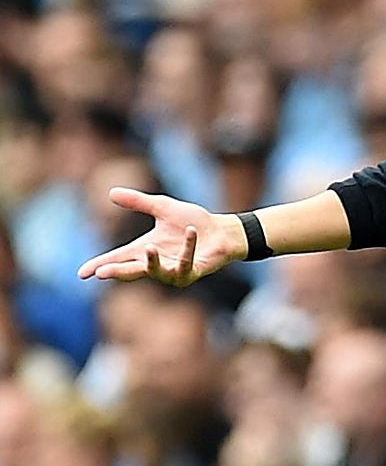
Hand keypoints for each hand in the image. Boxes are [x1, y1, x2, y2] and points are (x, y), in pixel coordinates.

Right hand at [77, 188, 245, 286]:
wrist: (221, 231)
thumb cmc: (192, 222)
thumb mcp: (162, 207)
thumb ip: (139, 202)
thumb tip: (111, 192)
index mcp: (145, 250)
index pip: (118, 259)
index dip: (100, 265)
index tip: (82, 273)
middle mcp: (157, 263)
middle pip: (132, 270)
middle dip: (117, 271)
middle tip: (102, 272)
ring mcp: (174, 271)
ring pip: (157, 271)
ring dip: (152, 261)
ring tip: (148, 248)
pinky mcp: (192, 272)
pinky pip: (187, 262)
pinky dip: (188, 246)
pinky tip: (189, 231)